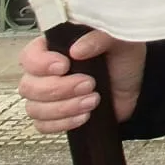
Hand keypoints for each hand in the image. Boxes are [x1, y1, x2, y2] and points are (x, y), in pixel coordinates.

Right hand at [18, 30, 143, 133]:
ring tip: (93, 100)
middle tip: (89, 84)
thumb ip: (99, 37)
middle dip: (59, 89)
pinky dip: (63, 123)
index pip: (29, 56)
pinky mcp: (56, 116)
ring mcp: (47, 96)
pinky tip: (85, 116)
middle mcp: (44, 72)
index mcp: (53, 47)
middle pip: (28, 87)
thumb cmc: (123, 57)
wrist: (136, 84)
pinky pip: (43, 126)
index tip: (64, 66)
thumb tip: (77, 49)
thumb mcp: (118, 39)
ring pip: (34, 108)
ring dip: (64, 107)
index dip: (41, 64)